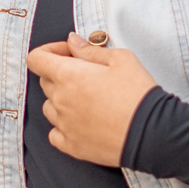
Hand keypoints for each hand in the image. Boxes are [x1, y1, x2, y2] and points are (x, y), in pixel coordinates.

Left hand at [26, 34, 157, 167]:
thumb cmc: (138, 92)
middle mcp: (60, 100)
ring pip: (50, 108)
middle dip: (61, 74)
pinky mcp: (72, 146)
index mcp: (68, 75)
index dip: (50, 51)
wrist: (152, 132)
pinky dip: (64, 126)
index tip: (69, 53)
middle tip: (87, 75)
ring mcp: (64, 125)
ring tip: (88, 100)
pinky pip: (56, 133)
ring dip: (62, 100)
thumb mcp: (121, 58)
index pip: (36, 59)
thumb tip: (73, 41)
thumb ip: (90, 49)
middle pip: (45, 82)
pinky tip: (82, 122)